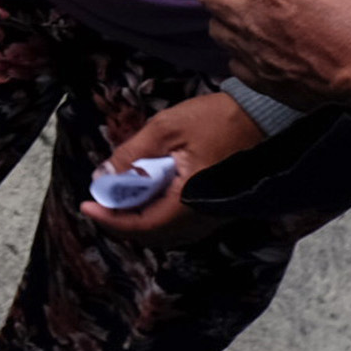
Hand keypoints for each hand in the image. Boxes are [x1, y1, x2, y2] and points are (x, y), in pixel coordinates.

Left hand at [73, 90, 262, 238]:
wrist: (264, 116)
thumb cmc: (216, 118)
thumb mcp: (165, 128)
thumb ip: (132, 154)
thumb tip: (103, 177)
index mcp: (190, 201)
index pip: (143, 226)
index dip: (111, 220)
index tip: (86, 206)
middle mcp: (204, 217)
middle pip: (155, 235)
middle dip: (122, 222)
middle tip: (99, 203)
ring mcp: (216, 215)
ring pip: (170, 232)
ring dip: (141, 220)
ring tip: (118, 199)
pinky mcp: (222, 208)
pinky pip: (185, 224)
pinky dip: (160, 215)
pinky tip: (147, 195)